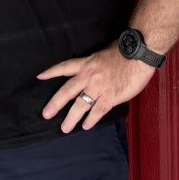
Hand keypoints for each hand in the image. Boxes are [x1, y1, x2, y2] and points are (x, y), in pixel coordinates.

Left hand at [38, 46, 156, 131]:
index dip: (51, 72)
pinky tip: (86, 126)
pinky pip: (97, 111)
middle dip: (55, 103)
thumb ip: (95, 65)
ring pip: (80, 105)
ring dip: (71, 117)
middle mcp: (89, 76)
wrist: (139, 54)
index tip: (40, 77)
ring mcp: (99, 87)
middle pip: (67, 91)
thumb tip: (94, 71)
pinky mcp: (110, 97)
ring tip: (65, 128)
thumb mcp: (103, 53)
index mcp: (87, 63)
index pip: (64, 67)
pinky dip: (91, 120)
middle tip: (46, 114)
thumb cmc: (124, 51)